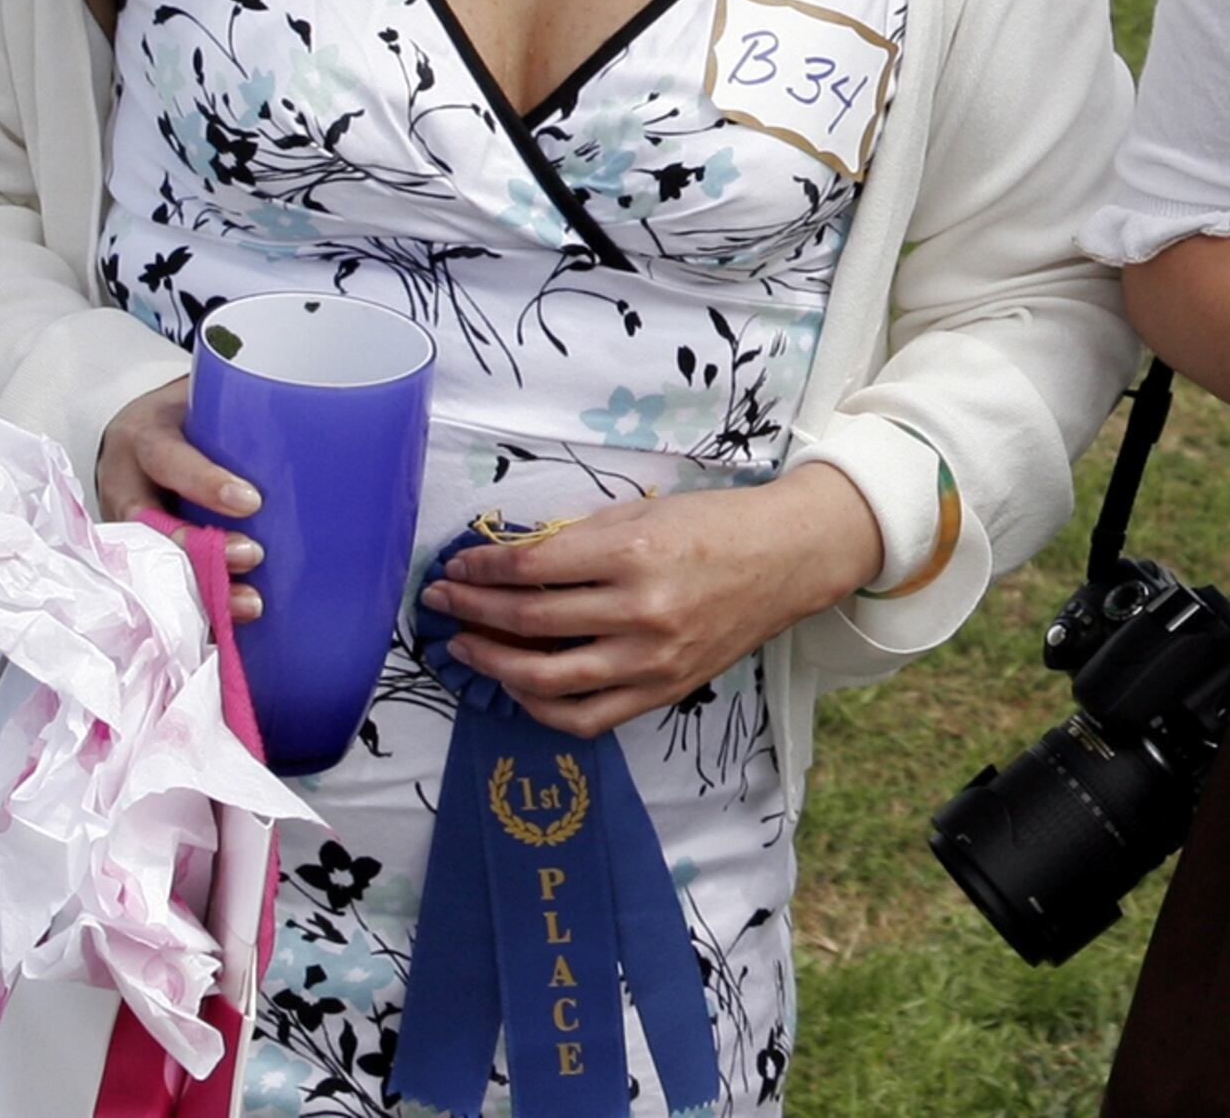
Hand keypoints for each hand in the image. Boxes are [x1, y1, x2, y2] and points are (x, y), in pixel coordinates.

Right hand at [94, 377, 267, 620]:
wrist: (151, 430)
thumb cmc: (191, 419)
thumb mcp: (212, 405)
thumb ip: (258, 421)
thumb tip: (347, 436)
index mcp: (145, 436)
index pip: (167, 458)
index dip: (204, 483)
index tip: (251, 502)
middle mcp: (123, 482)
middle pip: (148, 523)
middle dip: (198, 549)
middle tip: (251, 557)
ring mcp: (120, 523)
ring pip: (145, 563)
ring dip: (195, 588)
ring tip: (244, 604)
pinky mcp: (128, 554)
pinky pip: (150, 586)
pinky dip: (185, 609)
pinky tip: (221, 627)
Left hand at [418, 466, 884, 736]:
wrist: (787, 559)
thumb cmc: (714, 525)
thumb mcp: (644, 512)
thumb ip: (579, 539)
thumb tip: (509, 561)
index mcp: (634, 552)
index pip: (531, 566)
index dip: (481, 568)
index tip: (456, 567)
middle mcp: (640, 610)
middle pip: (528, 618)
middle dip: (471, 609)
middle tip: (442, 602)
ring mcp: (651, 658)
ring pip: (545, 677)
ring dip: (492, 661)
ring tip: (467, 646)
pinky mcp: (663, 690)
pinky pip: (585, 716)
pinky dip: (541, 706)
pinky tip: (520, 685)